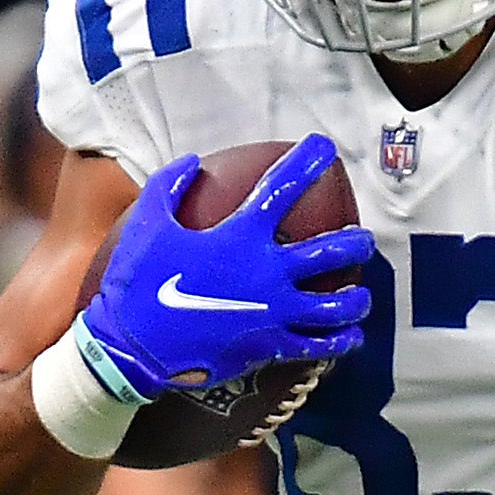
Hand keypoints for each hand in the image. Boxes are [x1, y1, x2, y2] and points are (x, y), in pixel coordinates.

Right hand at [74, 138, 374, 399]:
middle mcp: (267, 271)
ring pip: (337, 305)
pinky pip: (320, 346)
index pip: (283, 187)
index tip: (325, 147)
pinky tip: (350, 336)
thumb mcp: (146, 223)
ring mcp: (273, 312)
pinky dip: (341, 340)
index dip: (308, 162)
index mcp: (240, 235)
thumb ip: (170, 185)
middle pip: (332, 251)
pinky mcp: (269, 347)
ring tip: (359, 296)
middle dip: (356, 243)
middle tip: (362, 240)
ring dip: (356, 299)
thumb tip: (195, 161)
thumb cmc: (137, 283)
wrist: (132, 348)